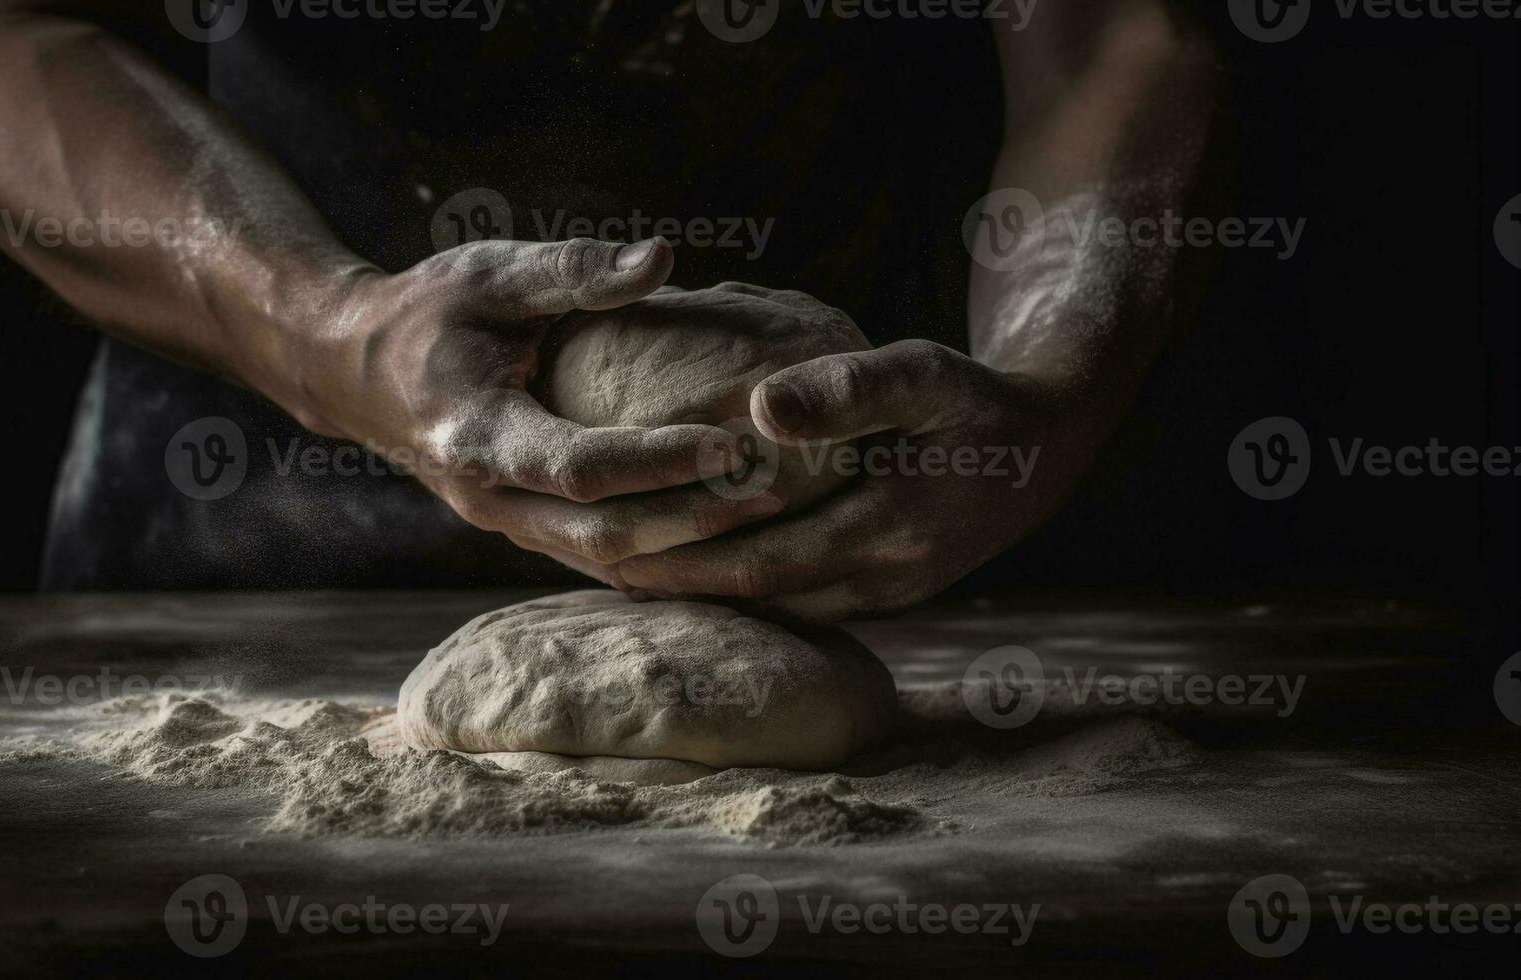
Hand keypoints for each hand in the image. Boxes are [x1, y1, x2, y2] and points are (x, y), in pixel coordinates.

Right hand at [283, 237, 773, 563]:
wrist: (353, 371)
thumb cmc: (427, 309)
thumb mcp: (489, 272)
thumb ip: (574, 270)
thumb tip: (662, 256)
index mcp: (478, 434)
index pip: (581, 466)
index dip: (660, 460)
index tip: (735, 441)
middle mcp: (489, 497)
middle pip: (602, 535)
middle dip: (692, 518)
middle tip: (775, 492)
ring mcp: (505, 524)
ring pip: (605, 560)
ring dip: (687, 545)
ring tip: (770, 515)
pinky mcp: (524, 529)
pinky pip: (599, 557)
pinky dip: (663, 552)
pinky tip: (729, 536)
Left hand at [609, 339, 1105, 621]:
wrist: (1049, 448)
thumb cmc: (976, 400)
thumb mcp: (925, 375)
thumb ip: (848, 390)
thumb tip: (760, 408)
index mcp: (883, 534)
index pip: (753, 562)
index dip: (674, 558)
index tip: (598, 541)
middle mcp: (879, 583)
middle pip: (749, 594)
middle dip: (666, 581)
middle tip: (583, 559)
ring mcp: (882, 596)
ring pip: (769, 605)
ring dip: (697, 590)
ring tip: (614, 563)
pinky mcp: (882, 592)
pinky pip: (795, 597)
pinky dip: (738, 584)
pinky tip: (687, 560)